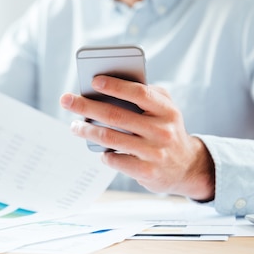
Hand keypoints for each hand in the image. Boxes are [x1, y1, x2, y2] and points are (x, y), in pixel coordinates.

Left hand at [60, 76, 214, 200]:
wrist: (187, 167)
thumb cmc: (166, 130)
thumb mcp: (166, 109)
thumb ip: (147, 95)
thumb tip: (110, 85)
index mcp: (166, 110)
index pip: (139, 93)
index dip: (115, 86)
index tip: (94, 81)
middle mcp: (162, 131)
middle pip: (116, 115)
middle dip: (87, 106)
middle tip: (66, 100)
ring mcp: (154, 153)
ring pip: (110, 138)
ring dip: (87, 130)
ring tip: (75, 125)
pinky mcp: (146, 172)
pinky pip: (114, 159)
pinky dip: (103, 153)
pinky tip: (100, 149)